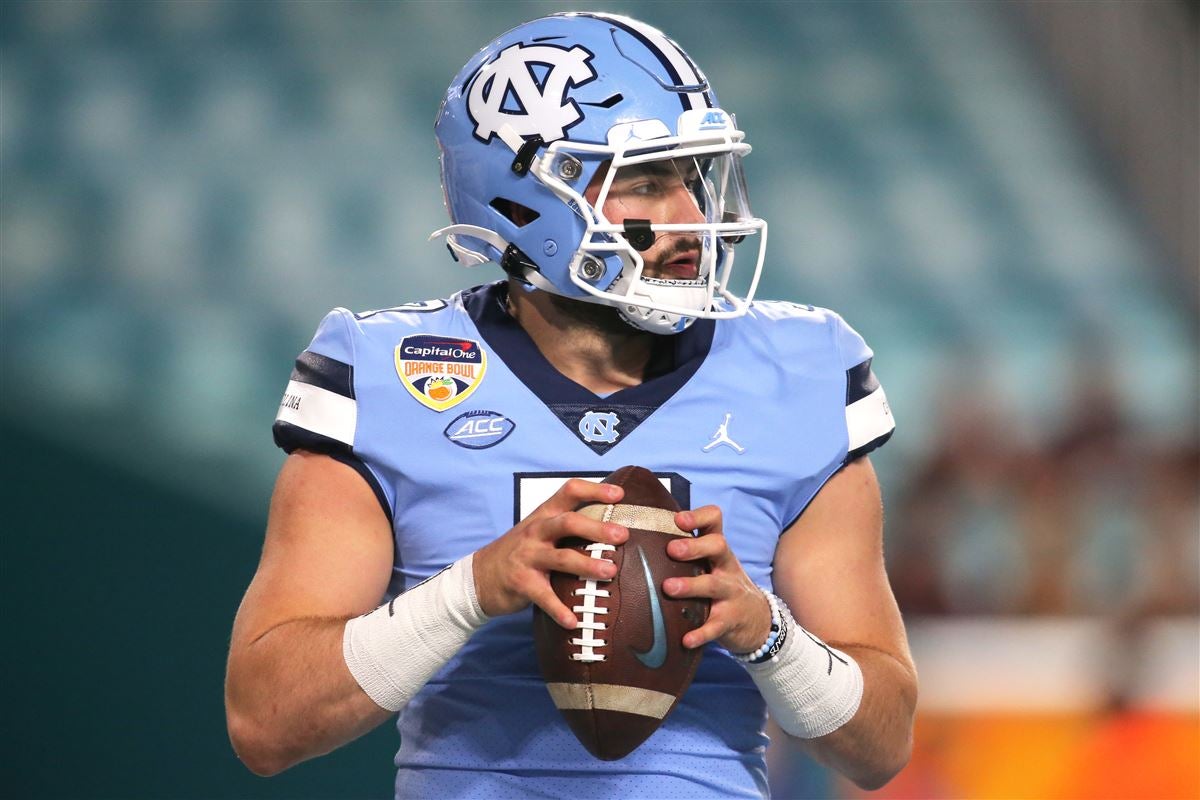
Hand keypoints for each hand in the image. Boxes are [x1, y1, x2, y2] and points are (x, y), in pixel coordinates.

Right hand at [473, 479, 628, 628]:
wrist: (479, 577)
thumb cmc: (521, 551)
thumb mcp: (539, 530)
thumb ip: (568, 527)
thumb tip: (612, 528)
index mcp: (544, 515)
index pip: (569, 492)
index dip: (595, 490)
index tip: (620, 494)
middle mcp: (536, 532)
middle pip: (568, 522)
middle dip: (597, 528)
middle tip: (622, 536)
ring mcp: (528, 557)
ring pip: (561, 558)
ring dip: (587, 565)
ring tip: (610, 572)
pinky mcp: (522, 583)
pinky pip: (544, 597)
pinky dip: (559, 610)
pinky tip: (573, 621)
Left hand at [663, 505, 772, 651]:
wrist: (758, 619)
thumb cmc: (721, 584)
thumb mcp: (712, 563)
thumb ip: (687, 550)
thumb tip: (638, 535)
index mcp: (717, 550)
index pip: (714, 521)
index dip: (699, 516)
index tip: (678, 519)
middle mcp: (726, 567)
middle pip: (718, 546)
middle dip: (694, 547)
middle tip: (671, 549)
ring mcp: (731, 593)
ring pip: (714, 585)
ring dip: (691, 585)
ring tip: (668, 588)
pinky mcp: (729, 621)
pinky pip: (715, 627)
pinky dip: (701, 634)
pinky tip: (685, 639)